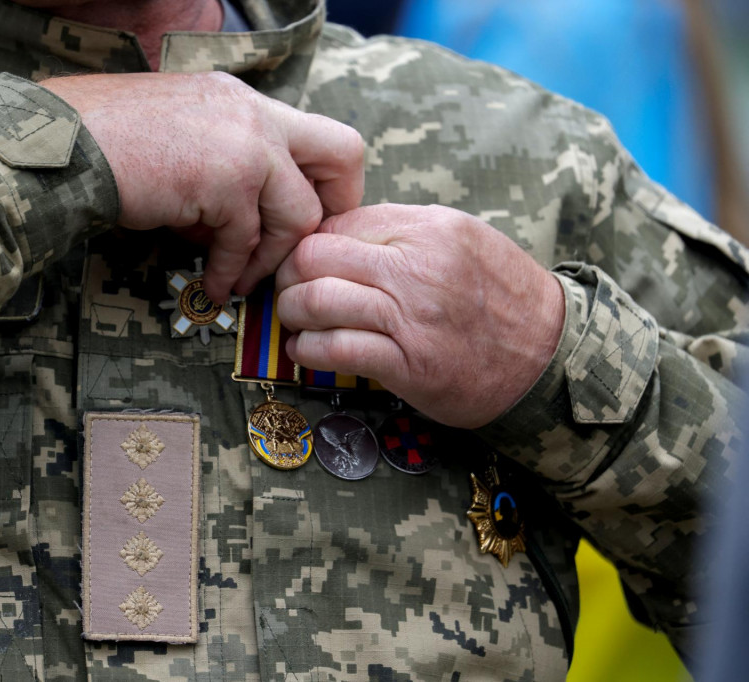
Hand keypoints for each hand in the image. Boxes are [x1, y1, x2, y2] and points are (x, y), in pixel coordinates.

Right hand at [41, 72, 363, 301]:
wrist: (63, 144)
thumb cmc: (105, 144)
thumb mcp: (181, 142)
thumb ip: (221, 172)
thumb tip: (241, 229)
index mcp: (244, 100)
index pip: (319, 134)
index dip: (324, 182)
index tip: (304, 221)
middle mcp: (255, 113)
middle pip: (343, 153)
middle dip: (334, 209)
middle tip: (306, 249)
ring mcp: (246, 144)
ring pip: (298, 213)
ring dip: (270, 258)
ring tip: (239, 281)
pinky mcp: (226, 181)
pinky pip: (246, 241)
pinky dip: (229, 272)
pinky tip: (210, 284)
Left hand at [275, 204, 564, 427]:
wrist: (549, 355)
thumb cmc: (500, 296)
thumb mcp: (461, 239)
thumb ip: (400, 230)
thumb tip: (333, 235)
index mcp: (428, 228)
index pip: (338, 224)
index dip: (310, 244)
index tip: (305, 264)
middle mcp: (417, 266)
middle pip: (315, 257)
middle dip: (289, 275)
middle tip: (287, 290)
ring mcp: (412, 316)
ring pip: (316, 301)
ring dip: (292, 313)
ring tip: (295, 320)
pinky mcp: (408, 364)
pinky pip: (335, 348)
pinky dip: (308, 350)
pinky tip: (306, 350)